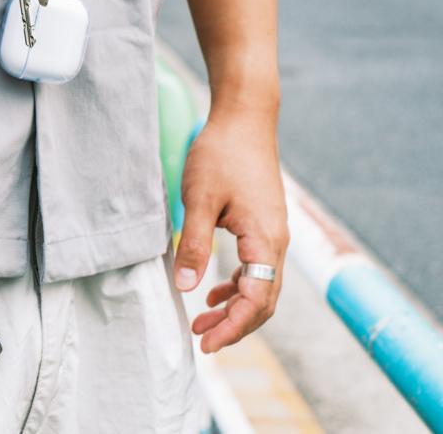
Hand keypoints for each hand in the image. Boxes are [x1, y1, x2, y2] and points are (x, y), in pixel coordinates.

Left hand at [174, 106, 287, 352]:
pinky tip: (212, 290)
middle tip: (201, 339)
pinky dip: (236, 284)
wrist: (244, 119)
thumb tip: (187, 288)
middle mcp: (276, 242)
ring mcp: (272, 233)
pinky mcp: (262, 224)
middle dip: (234, 325)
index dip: (234, 327)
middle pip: (263, 299)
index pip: (257, 299)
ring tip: (202, 322)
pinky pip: (256, 267)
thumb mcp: (199, 200)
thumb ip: (194, 245)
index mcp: (265, 240)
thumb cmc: (221, 154)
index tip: (207, 343)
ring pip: (260, 285)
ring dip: (234, 307)